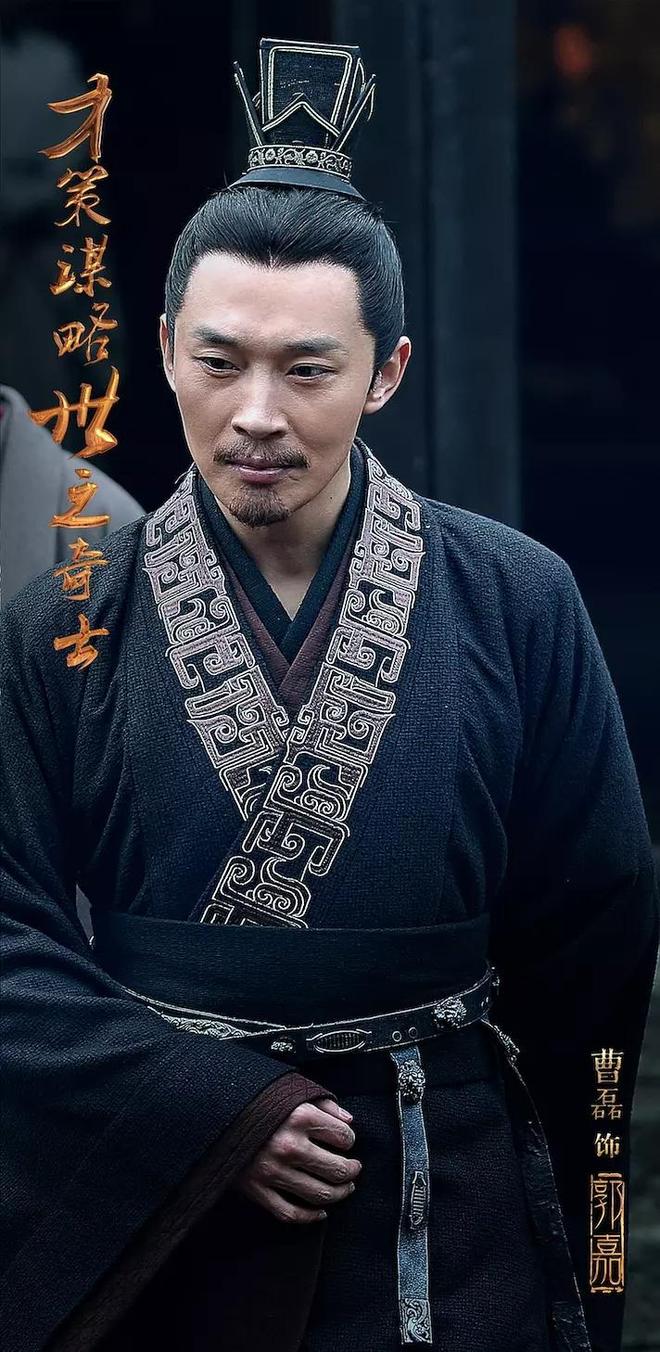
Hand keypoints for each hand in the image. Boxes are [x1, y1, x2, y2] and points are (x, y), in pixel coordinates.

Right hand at [233, 1097, 361, 1222]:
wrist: (214, 1115)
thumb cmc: (257, 1101)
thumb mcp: (290, 1091)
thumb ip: (323, 1102)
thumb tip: (348, 1120)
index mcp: (300, 1117)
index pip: (343, 1136)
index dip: (350, 1140)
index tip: (346, 1141)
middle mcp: (290, 1146)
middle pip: (337, 1169)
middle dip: (352, 1171)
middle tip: (354, 1169)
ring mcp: (274, 1171)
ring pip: (319, 1194)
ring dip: (339, 1194)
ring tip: (345, 1188)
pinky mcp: (257, 1189)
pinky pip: (290, 1212)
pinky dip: (309, 1217)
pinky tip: (320, 1212)